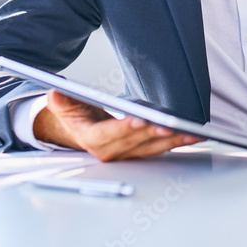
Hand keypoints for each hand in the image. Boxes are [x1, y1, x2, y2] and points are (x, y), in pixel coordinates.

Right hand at [33, 90, 202, 161]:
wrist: (81, 132)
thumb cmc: (78, 118)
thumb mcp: (65, 106)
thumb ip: (62, 100)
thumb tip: (55, 91)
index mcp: (93, 140)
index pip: (110, 134)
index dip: (125, 128)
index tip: (138, 120)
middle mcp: (112, 152)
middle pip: (136, 141)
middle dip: (154, 133)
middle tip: (171, 125)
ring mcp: (127, 154)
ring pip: (152, 147)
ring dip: (172, 140)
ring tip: (191, 132)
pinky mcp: (140, 153)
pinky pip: (160, 148)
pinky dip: (176, 142)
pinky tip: (192, 135)